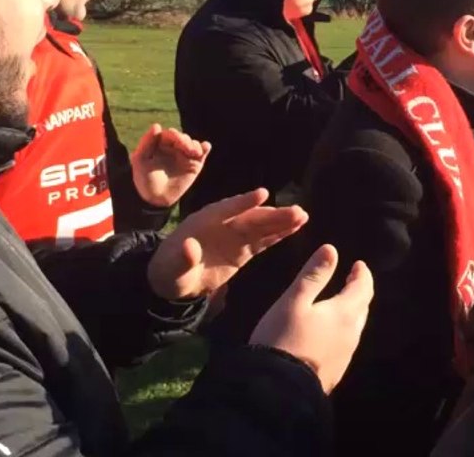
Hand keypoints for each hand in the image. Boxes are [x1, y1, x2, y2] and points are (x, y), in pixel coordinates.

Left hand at [131, 124, 209, 207]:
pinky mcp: (195, 164)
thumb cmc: (144, 179)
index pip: (170, 134)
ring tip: (194, 153)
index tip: (178, 142)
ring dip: (195, 145)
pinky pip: (202, 152)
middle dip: (186, 141)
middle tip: (188, 150)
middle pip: (183, 138)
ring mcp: (184, 155)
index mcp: (160, 144)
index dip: (175, 136)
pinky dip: (205, 148)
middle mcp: (173, 147)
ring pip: (193, 143)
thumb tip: (157, 125)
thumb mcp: (140, 160)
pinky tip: (205, 147)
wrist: (155, 198)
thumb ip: (146, 143)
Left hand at [146, 188, 306, 300]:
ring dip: (282, 221)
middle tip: (295, 210)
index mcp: (205, 220)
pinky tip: (297, 227)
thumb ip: (183, 257)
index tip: (262, 195)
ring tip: (303, 215)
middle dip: (273, 214)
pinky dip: (280, 234)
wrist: (176, 279)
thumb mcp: (173, 266)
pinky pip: (265, 240)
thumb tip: (190, 247)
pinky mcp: (244, 249)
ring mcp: (236, 236)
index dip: (244, 202)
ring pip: (262, 227)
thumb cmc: (171, 269)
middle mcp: (224, 224)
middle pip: (251, 217)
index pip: (227, 209)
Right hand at [250, 244, 373, 393]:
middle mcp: (351, 334)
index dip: (362, 274)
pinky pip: (345, 343)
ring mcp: (345, 356)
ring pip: (355, 327)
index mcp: (344, 313)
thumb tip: (332, 250)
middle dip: (359, 291)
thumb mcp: (294, 301)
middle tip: (352, 279)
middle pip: (362, 307)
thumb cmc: (284, 337)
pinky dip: (342, 329)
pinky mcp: (335, 372)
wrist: (278, 389)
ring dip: (352, 311)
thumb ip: (313, 275)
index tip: (359, 264)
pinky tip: (330, 332)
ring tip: (341, 302)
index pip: (362, 288)